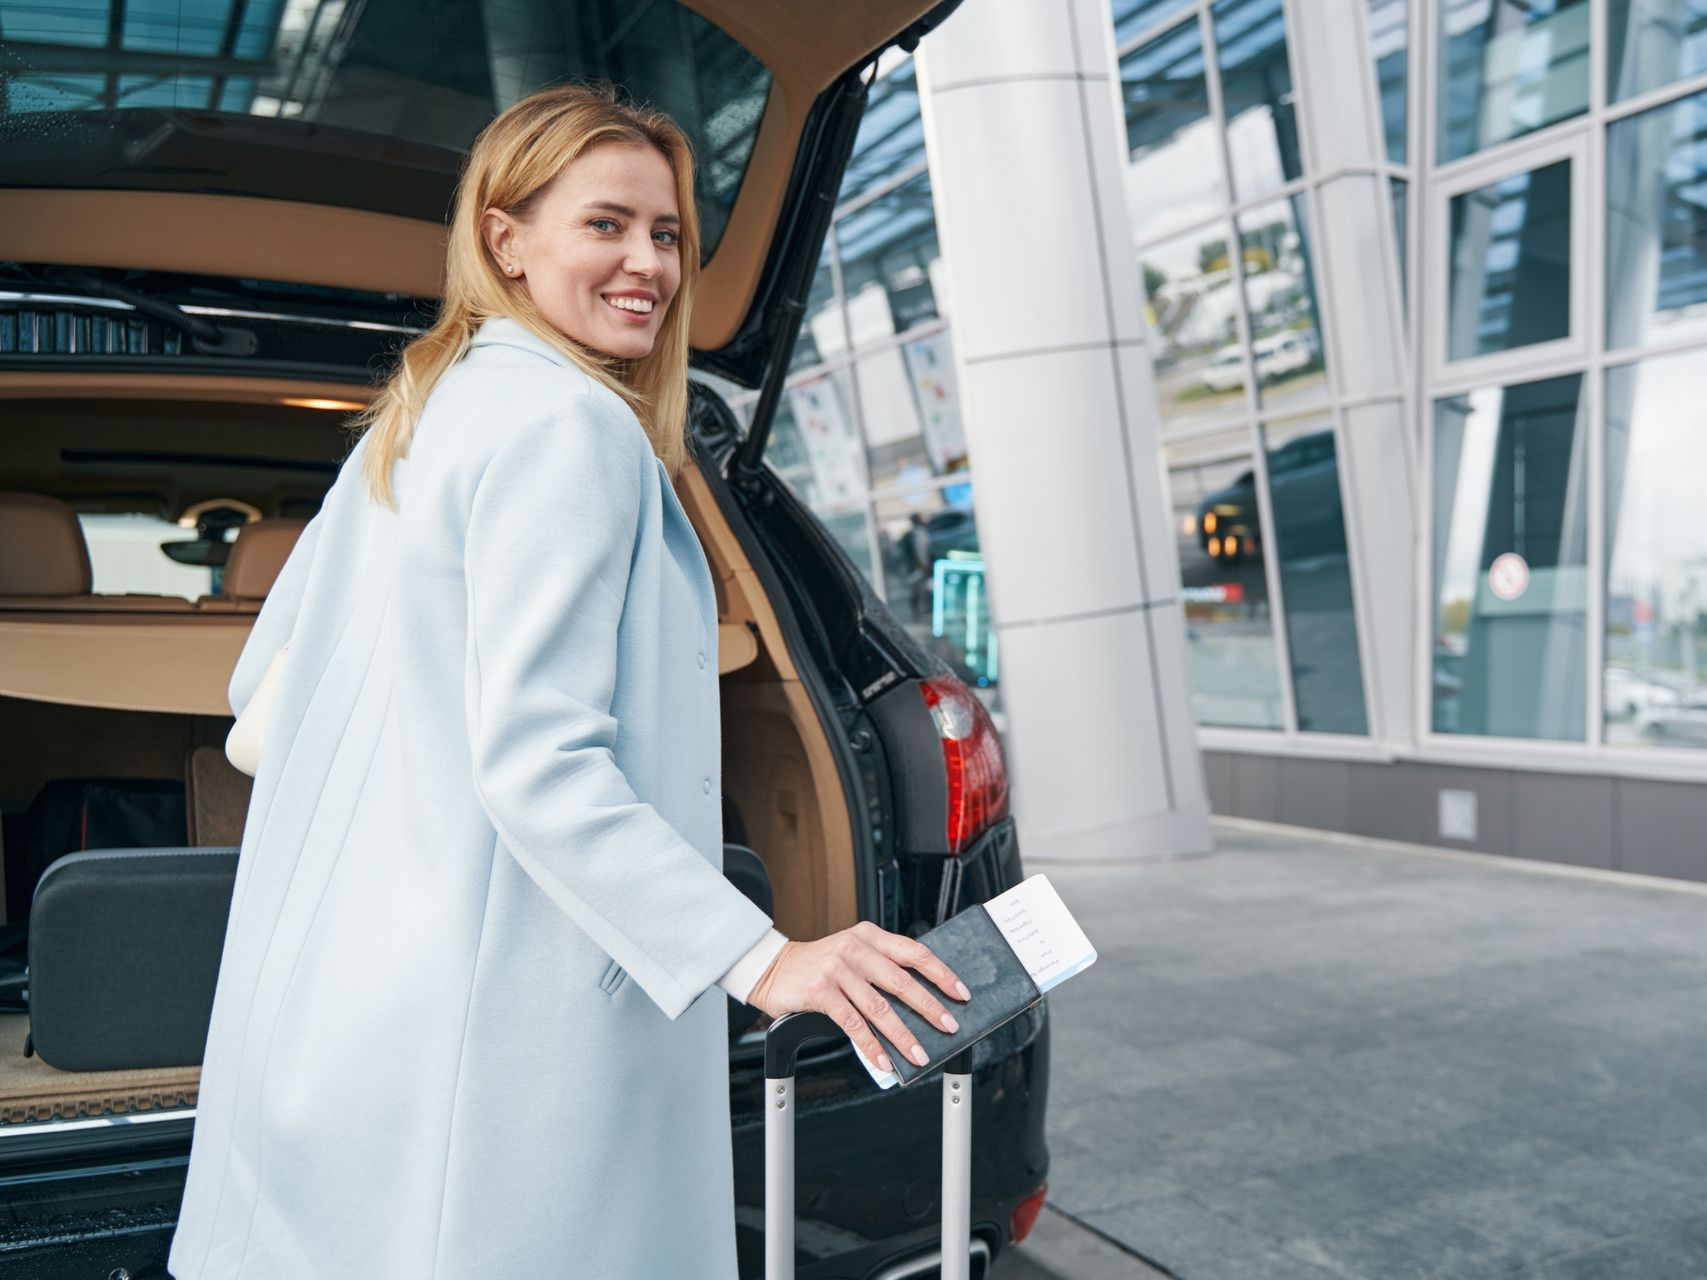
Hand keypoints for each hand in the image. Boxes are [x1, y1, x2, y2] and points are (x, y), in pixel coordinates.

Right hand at [746, 921, 971, 1074]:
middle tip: (948, 1025)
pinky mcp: (821, 992)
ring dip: (902, 1034)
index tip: (960, 993)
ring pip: (879, 1007)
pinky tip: (883, 1060)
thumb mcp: (852, 952)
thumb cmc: (819, 964)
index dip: (940, 974)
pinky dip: (871, 1045)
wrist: (774, 968)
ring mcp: (837, 969)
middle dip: (929, 1007)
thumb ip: (881, 965)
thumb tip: (921, 997)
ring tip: (919, 1053)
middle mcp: (855, 948)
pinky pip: (853, 1024)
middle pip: (901, 981)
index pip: (914, 952)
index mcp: (869, 935)